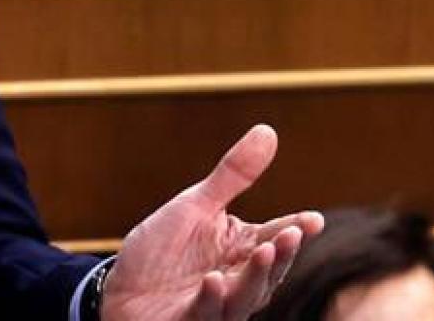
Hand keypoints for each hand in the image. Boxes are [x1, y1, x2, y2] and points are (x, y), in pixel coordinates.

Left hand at [100, 124, 323, 320]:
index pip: (275, 237)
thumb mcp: (195, 206)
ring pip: (246, 296)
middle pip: (268, 270)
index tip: (314, 219)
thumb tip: (268, 131)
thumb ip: (232, 175)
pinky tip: (214, 280)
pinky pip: (206, 313)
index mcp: (240, 249)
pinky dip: (213, 298)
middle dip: (282, 254)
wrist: (120, 289)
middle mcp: (236, 280)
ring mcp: (217, 306)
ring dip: (256, 276)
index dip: (296, 230)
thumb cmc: (161, 249)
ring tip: (264, 252)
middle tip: (292, 235)